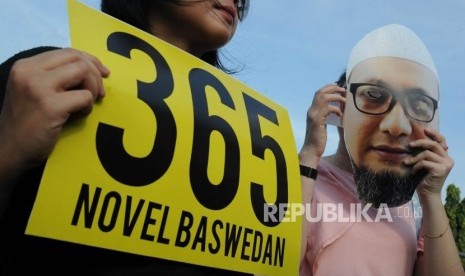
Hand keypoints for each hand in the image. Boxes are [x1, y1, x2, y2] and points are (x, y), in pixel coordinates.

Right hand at [0, 48, 109, 174]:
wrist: (9, 151)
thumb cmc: (27, 124)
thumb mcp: (34, 91)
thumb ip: (56, 77)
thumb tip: (93, 68)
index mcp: (26, 66)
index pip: (68, 52)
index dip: (90, 61)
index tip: (103, 74)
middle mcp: (29, 72)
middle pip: (77, 59)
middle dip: (96, 74)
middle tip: (100, 93)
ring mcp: (38, 87)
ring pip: (83, 72)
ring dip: (93, 89)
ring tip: (85, 105)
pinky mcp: (50, 106)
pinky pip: (85, 96)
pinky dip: (88, 107)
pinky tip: (76, 116)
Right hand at [300, 84, 344, 159]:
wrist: (311, 150)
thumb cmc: (318, 139)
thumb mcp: (323, 124)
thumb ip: (327, 116)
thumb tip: (339, 109)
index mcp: (312, 110)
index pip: (319, 93)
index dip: (329, 87)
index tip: (340, 88)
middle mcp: (311, 110)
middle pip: (320, 92)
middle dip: (333, 88)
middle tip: (344, 90)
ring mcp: (313, 115)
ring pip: (324, 97)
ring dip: (336, 97)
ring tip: (344, 101)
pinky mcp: (317, 121)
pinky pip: (328, 108)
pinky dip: (336, 109)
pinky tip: (340, 115)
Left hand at [404, 128, 453, 197]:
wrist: (427, 194)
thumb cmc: (423, 178)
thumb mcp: (424, 163)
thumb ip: (425, 154)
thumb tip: (414, 141)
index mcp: (445, 156)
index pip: (442, 141)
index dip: (434, 134)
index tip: (424, 129)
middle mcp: (448, 159)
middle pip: (433, 144)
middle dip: (420, 143)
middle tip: (409, 145)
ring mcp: (446, 165)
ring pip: (426, 154)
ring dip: (414, 159)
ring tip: (408, 163)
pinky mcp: (441, 170)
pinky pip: (424, 162)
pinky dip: (416, 166)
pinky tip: (413, 172)